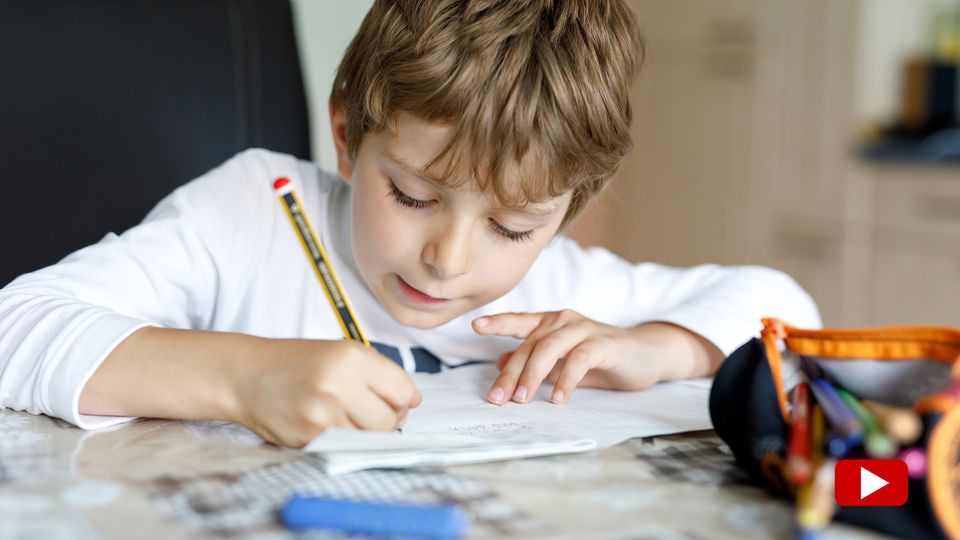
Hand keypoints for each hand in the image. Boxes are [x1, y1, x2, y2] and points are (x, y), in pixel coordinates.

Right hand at [231, 339, 421, 447]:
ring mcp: (322, 415)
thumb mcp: (341, 352)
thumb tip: (414, 401)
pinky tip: (328, 425)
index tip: (390, 399)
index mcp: (351, 357)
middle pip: (389, 420)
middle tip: (365, 411)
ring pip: (369, 439)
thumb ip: (380, 374)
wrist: (246, 375)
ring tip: (343, 416)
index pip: (403, 390)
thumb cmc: (297, 363)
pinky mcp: (308, 438)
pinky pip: (345, 448)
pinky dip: (343, 441)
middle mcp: (339, 385)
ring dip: (363, 433)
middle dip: (385, 419)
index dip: (401, 398)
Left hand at [473, 310, 667, 405]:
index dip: (498, 322)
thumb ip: (534, 361)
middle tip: (497, 399)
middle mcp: (564, 320)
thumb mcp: (562, 362)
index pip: (519, 321)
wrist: (645, 355)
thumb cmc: (600, 358)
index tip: (475, 325)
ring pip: (550, 348)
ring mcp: (584, 329)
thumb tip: (500, 362)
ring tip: (523, 399)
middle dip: (511, 374)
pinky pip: (579, 359)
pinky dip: (566, 379)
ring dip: (533, 375)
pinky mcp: (604, 344)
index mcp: (551, 323)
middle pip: (530, 345)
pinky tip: (558, 398)